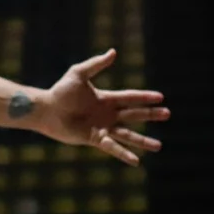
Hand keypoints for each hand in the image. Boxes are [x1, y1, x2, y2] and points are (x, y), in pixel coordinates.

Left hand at [36, 49, 169, 164]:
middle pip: (134, 115)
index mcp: (106, 99)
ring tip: (159, 146)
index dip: (145, 97)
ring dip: (143, 141)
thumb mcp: (78, 74)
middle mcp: (107, 114)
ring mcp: (102, 128)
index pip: (130, 97)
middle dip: (150, 114)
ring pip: (127, 135)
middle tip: (168, 114)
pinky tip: (136, 161)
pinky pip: (112, 148)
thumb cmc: (60, 91)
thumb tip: (113, 52)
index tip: (161, 97)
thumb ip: (96, 64)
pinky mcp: (94, 139)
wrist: (46, 109)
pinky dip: (124, 154)